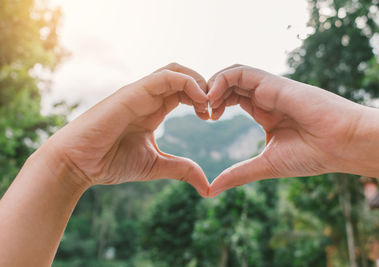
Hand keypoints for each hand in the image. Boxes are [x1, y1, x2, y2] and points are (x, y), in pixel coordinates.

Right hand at [42, 63, 209, 196]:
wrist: (78, 164)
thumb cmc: (109, 162)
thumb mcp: (155, 165)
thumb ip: (181, 169)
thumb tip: (207, 186)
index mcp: (153, 109)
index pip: (183, 92)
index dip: (202, 100)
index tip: (211, 118)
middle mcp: (147, 97)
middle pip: (183, 76)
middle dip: (204, 88)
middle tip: (214, 109)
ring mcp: (140, 92)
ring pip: (176, 71)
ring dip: (199, 83)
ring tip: (208, 105)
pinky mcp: (133, 92)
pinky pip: (165, 77)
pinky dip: (188, 83)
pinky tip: (200, 101)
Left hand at [207, 65, 367, 196]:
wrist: (341, 145)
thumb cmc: (311, 155)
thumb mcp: (265, 165)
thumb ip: (238, 174)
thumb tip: (211, 190)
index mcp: (264, 111)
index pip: (231, 97)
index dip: (214, 103)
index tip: (205, 118)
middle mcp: (265, 97)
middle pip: (229, 83)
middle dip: (210, 93)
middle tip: (201, 112)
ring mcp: (270, 88)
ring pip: (233, 73)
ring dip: (213, 85)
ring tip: (206, 105)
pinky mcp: (275, 83)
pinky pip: (242, 72)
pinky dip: (223, 80)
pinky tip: (214, 99)